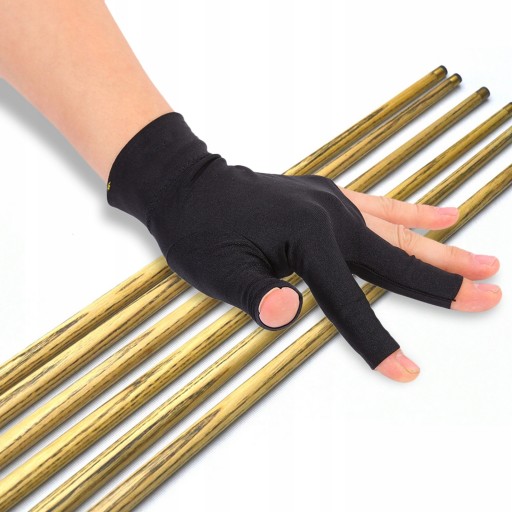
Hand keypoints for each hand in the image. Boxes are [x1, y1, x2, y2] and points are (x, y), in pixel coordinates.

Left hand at [107, 113, 500, 382]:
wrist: (187, 186)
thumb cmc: (198, 231)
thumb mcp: (218, 272)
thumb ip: (254, 295)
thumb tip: (285, 315)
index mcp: (307, 239)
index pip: (349, 303)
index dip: (377, 342)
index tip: (408, 372)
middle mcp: (331, 216)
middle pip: (396, 259)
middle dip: (443, 285)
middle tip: (491, 296)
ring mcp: (333, 202)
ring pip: (398, 231)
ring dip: (441, 250)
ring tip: (481, 263)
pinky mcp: (328, 197)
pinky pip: (381, 206)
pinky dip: (414, 213)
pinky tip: (445, 213)